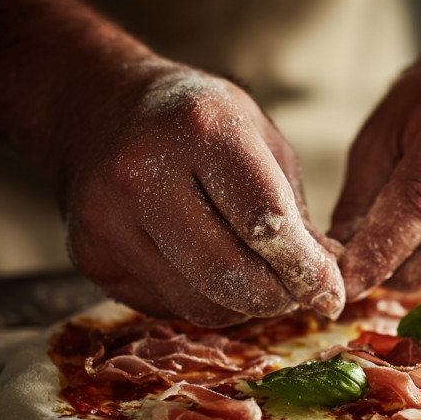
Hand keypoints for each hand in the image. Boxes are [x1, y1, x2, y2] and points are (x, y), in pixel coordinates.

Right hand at [56, 63, 344, 326]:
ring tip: (263, 286)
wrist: (97, 110)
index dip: (306, 269)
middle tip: (300, 297)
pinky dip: (205, 304)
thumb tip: (326, 282)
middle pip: (229, 275)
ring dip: (244, 309)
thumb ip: (293, 208)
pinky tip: (215, 278)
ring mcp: (106, 220)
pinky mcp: (90, 257)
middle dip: (278, 298)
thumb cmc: (196, 122)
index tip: (329, 293)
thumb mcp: (257, 136)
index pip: (265, 222)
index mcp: (200, 129)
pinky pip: (167, 306)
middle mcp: (142, 174)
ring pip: (198, 304)